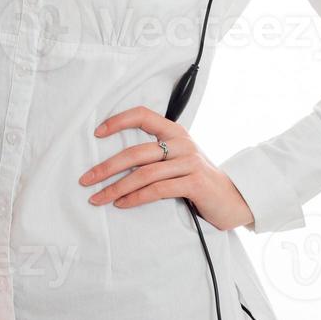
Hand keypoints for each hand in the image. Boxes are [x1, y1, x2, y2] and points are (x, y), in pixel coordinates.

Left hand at [78, 105, 253, 231]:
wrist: (234, 198)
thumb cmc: (199, 178)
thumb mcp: (180, 158)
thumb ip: (157, 153)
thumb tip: (117, 159)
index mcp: (175, 132)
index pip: (143, 115)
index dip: (118, 121)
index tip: (97, 133)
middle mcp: (182, 143)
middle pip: (136, 151)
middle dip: (106, 167)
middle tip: (86, 179)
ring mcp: (189, 162)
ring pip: (143, 174)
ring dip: (116, 188)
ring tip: (97, 198)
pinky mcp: (194, 183)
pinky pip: (157, 190)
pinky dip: (135, 198)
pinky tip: (121, 204)